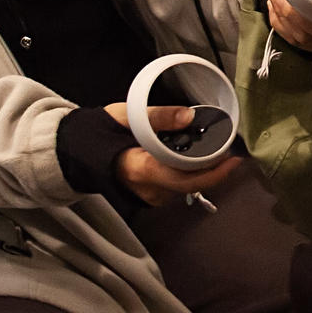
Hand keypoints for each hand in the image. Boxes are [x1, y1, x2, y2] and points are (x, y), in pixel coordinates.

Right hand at [106, 102, 241, 208]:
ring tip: (215, 149)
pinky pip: (178, 186)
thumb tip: (189, 116)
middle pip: (190, 185)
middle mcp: (148, 189)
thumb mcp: (126, 115)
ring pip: (186, 187)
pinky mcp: (152, 195)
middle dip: (213, 169)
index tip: (233, 159)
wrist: (77, 151)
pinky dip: (190, 173)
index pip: (184, 180)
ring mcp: (150, 196)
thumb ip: (158, 116)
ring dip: (202, 171)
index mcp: (140, 169)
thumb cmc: (100, 131)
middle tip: (229, 151)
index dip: (212, 173)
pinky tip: (196, 157)